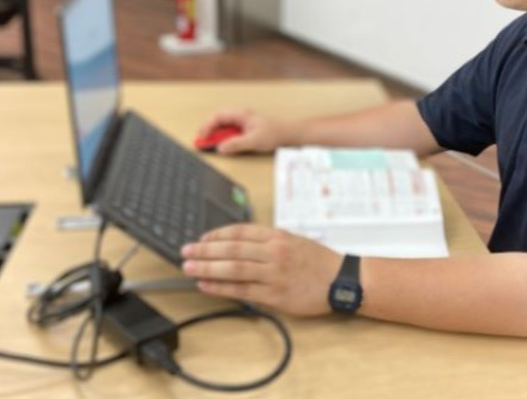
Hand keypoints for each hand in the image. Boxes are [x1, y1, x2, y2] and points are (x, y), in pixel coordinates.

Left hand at [181, 224, 341, 315]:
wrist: (341, 280)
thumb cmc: (318, 260)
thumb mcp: (294, 240)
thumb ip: (267, 241)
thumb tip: (237, 245)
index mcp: (277, 236)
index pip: (239, 232)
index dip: (217, 235)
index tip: (202, 239)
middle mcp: (273, 252)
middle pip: (232, 249)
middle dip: (205, 251)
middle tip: (186, 252)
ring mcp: (273, 274)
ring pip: (233, 269)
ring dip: (208, 269)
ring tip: (189, 268)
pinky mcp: (274, 294)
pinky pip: (242, 290)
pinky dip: (221, 288)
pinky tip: (206, 286)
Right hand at [195, 109, 294, 154]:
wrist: (288, 133)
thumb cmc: (274, 133)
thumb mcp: (254, 141)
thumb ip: (236, 144)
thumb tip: (220, 148)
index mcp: (242, 114)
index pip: (219, 116)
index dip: (208, 126)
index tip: (202, 137)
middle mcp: (241, 115)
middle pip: (218, 118)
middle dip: (208, 128)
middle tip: (201, 140)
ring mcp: (243, 120)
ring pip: (223, 123)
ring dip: (215, 132)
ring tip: (209, 143)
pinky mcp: (245, 126)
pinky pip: (230, 128)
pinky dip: (223, 135)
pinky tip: (222, 143)